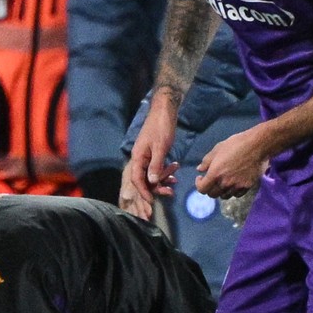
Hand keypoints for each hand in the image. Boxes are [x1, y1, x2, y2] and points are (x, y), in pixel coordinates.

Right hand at [121, 94, 179, 218]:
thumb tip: (152, 181)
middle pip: (145, 179)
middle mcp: (140, 158)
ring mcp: (147, 156)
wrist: (164, 110)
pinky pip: (157, 167)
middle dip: (157, 187)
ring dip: (163, 179)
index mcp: (138, 157)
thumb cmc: (161, 127)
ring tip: (175, 180)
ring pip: (152, 174)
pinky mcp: (154, 153)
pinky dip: (165, 171)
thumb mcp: (160, 146)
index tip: (152, 201)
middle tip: (171, 193)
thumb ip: (156, 165)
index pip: (136, 179)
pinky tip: (175, 170)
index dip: (143, 191)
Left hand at [194, 126, 268, 198]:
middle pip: (212, 194)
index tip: (201, 178)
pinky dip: (233, 191)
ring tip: (223, 183)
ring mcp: (236, 186)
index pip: (202, 189)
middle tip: (212, 180)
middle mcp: (224, 183)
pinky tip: (234, 183)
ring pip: (224, 196)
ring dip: (221, 191)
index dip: (199, 184)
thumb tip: (200, 169)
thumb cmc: (236, 144)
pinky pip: (236, 195)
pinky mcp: (247, 187)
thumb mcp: (217, 149)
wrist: (257, 145)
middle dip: (210, 188)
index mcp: (215, 173)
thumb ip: (207, 161)